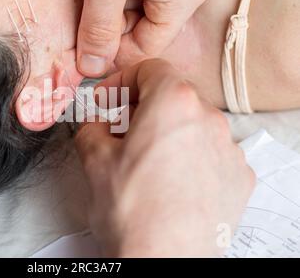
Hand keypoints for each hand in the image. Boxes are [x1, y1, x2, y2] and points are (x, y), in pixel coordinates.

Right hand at [75, 59, 254, 256]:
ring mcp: (228, 148)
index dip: (122, 81)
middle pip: (171, 96)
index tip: (107, 100)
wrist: (164, 260)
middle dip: (140, 108)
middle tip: (118, 131)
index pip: (150, 69)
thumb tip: (94, 124)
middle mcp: (208, 118)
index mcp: (173, 103)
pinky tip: (170, 181)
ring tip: (143, 160)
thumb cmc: (131, 210)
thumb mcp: (93, 159)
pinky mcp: (238, 177)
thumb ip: (90, 127)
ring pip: (191, 124)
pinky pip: (210, 152)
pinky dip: (188, 156)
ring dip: (165, 132)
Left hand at [76, 0, 208, 76]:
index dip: (112, 55)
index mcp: (182, 0)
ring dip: (108, 7)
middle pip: (141, 30)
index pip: (145, 49)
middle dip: (108, 28)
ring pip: (135, 9)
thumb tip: (92, 68)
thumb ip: (99, 28)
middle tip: (82, 16)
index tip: (84, 52)